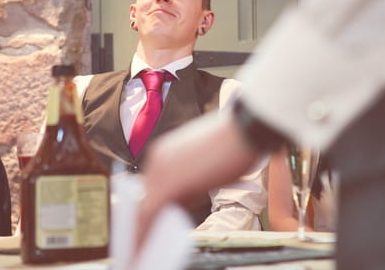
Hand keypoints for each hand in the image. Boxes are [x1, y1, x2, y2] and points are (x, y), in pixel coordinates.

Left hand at [133, 113, 259, 259]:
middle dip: (143, 225)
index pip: (150, 188)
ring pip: (143, 210)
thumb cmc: (235, 144)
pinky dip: (144, 236)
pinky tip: (144, 251)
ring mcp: (160, 170)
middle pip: (144, 199)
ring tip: (140, 255)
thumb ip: (189, 180)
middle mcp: (157, 159)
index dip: (149, 211)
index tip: (148, 229)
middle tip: (140, 248)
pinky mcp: (169, 184)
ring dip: (141, 234)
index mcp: (165, 152)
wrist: (245, 129)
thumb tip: (183, 200)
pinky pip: (149, 216)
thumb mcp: (206, 163)